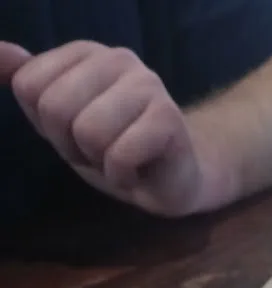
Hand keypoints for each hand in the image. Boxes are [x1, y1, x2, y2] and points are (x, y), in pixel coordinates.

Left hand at [0, 40, 210, 215]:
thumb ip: (28, 83)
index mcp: (86, 54)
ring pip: (88, 132)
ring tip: (121, 160)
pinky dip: (122, 177)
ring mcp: (147, 85)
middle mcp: (117, 58)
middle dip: (72, 145)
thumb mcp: (62, 120)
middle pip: (55, 108)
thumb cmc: (117, 148)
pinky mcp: (168, 118)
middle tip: (101, 152)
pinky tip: (139, 172)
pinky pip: (120, 156)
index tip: (78, 135)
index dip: (47, 126)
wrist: (173, 179)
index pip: (29, 86)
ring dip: (100, 162)